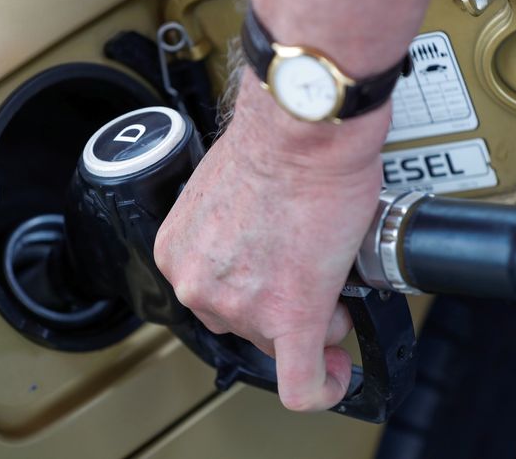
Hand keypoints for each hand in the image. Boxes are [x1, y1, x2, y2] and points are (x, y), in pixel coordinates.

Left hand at [154, 71, 390, 410]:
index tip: (269, 288)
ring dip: (310, 322)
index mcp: (180, 252)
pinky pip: (302, 383)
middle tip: (307, 274)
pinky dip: (321, 386)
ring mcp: (241, 306)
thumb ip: (229, 232)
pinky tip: (334, 374)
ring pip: (279, 343)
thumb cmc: (273, 142)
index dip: (250, 291)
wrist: (303, 129)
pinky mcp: (290, 318)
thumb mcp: (223, 191)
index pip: (214, 297)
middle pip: (243, 323)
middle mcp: (200, 284)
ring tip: (330, 282)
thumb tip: (259, 245)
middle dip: (280, 305)